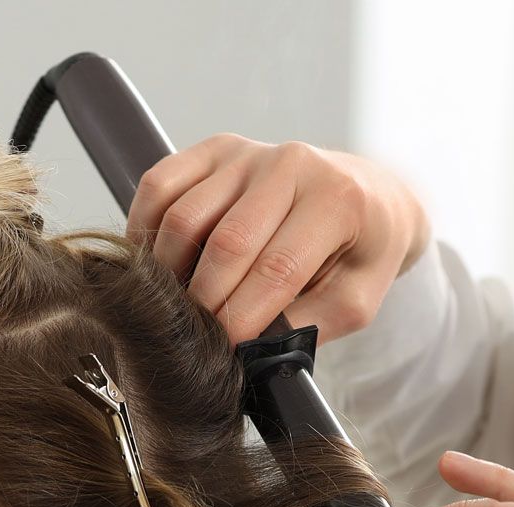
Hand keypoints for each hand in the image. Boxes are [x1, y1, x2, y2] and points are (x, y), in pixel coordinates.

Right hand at [125, 134, 430, 347]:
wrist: (367, 195)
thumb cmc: (361, 252)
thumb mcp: (356, 300)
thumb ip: (309, 325)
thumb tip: (250, 348)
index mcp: (337, 200)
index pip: (277, 267)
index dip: (242, 316)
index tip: (224, 350)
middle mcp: (291, 164)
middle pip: (226, 243)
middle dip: (205, 302)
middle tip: (199, 337)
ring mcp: (248, 152)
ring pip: (184, 216)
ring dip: (170, 271)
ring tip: (179, 303)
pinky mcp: (215, 149)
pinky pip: (160, 185)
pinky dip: (146, 229)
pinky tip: (159, 263)